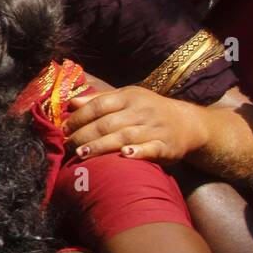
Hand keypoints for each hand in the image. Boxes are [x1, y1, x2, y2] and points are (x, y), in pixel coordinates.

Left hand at [63, 86, 209, 163]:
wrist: (188, 123)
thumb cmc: (149, 110)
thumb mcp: (127, 99)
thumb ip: (99, 100)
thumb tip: (71, 103)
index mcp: (130, 97)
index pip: (100, 105)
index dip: (80, 117)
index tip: (64, 129)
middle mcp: (142, 111)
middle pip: (108, 123)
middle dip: (85, 135)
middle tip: (67, 145)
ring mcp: (155, 128)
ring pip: (124, 136)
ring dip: (101, 146)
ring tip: (82, 154)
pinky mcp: (167, 146)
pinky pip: (151, 148)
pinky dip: (138, 152)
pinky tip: (124, 156)